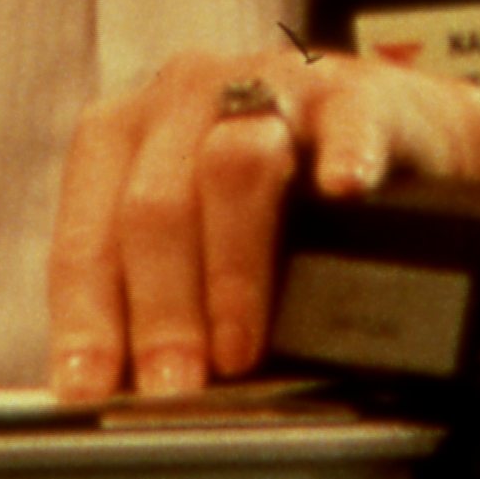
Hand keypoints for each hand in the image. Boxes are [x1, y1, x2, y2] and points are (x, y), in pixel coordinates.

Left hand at [46, 45, 479, 401]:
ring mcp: (273, 86)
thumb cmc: (279, 195)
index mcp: (125, 134)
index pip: (89, 233)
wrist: (392, 130)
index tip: (91, 387)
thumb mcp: (197, 232)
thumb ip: (162, 293)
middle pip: (153, 206)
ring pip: (235, 165)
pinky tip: (343, 192)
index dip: (87, 316)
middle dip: (158, 309)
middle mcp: (185, 98)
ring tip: (239, 350)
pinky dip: (344, 157)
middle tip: (172, 387)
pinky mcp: (357, 91)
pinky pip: (347, 122)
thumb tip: (135, 392)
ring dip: (232, 269)